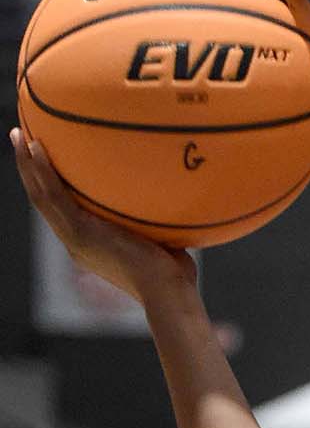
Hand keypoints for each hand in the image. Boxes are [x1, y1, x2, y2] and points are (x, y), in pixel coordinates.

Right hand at [10, 129, 195, 302]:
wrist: (167, 292)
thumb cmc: (174, 274)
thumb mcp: (158, 243)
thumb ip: (154, 224)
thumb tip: (171, 201)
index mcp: (89, 246)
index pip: (62, 211)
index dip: (48, 186)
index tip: (43, 163)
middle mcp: (76, 243)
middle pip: (43, 201)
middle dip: (29, 170)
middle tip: (20, 139)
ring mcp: (75, 238)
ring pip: (40, 196)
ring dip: (26, 164)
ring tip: (17, 135)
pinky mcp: (81, 232)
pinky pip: (54, 196)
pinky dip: (42, 171)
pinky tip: (36, 147)